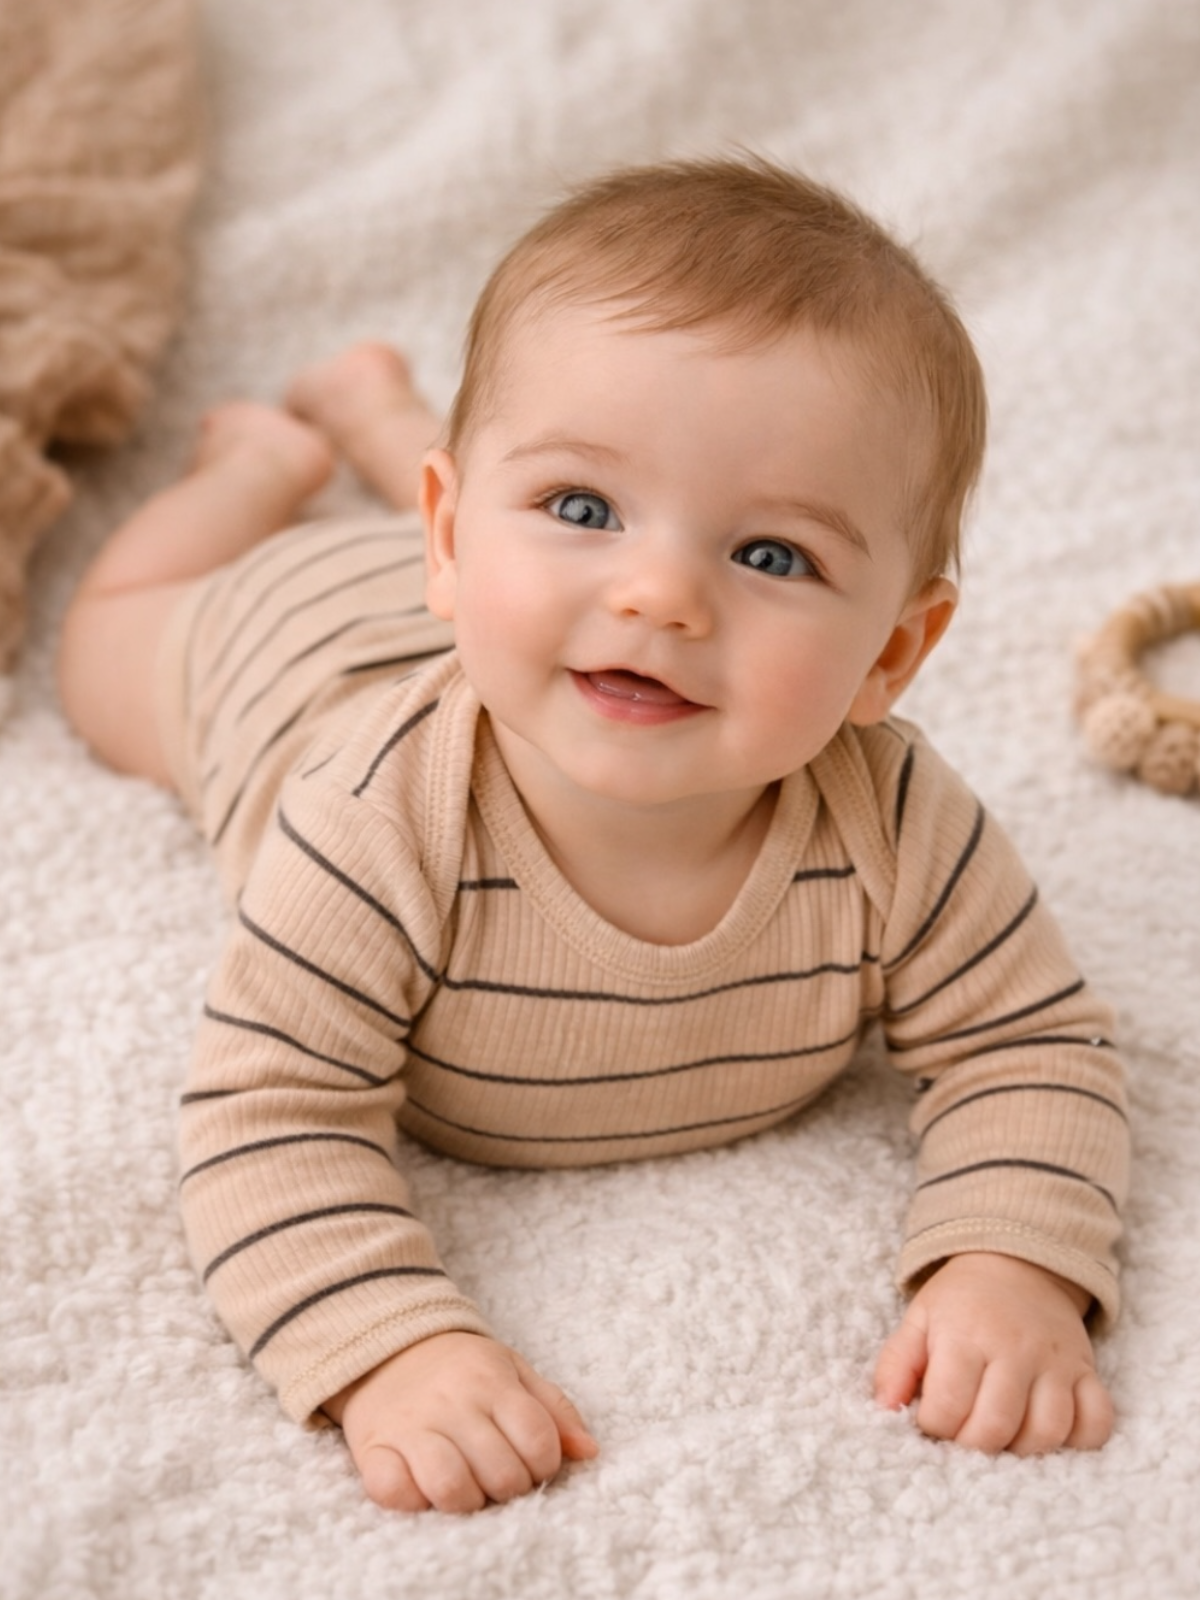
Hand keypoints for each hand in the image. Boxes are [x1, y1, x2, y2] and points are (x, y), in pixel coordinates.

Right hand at [322, 1331, 598, 1512]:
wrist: (387, 1348)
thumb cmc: (461, 1369)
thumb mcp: (513, 1371)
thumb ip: (553, 1409)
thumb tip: (589, 1451)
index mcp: (491, 1381)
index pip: (539, 1440)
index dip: (545, 1463)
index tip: (533, 1462)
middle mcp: (453, 1403)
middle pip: (502, 1473)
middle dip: (510, 1487)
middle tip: (499, 1476)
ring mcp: (411, 1426)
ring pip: (451, 1488)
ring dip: (467, 1501)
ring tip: (467, 1488)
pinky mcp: (373, 1448)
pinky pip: (393, 1492)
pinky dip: (412, 1500)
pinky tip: (422, 1487)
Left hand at [873, 1252, 1113, 1454]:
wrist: (1017, 1261)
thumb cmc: (961, 1301)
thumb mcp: (919, 1319)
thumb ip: (896, 1364)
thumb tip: (885, 1410)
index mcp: (965, 1336)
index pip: (948, 1406)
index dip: (934, 1428)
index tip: (932, 1421)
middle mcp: (1014, 1349)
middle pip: (996, 1426)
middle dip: (974, 1448)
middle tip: (966, 1436)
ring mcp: (1055, 1362)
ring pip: (1048, 1431)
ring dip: (1022, 1451)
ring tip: (1003, 1438)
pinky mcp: (1086, 1371)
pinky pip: (1097, 1421)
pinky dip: (1080, 1441)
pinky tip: (1053, 1435)